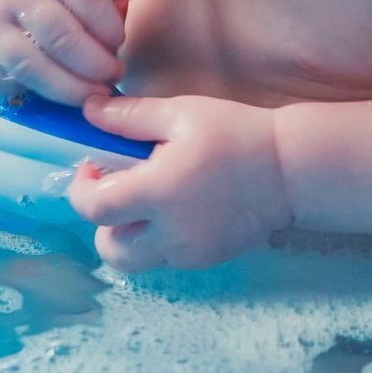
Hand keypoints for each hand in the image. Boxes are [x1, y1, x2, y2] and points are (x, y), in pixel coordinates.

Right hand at [0, 0, 134, 103]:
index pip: (89, 0)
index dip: (111, 28)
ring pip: (33, 68)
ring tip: (91, 95)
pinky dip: (31, 92)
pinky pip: (4, 81)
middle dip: (97, 67)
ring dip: (69, 90)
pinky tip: (51, 89)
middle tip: (113, 75)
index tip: (118, 42)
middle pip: (64, 40)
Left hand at [68, 94, 294, 270]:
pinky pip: (164, 258)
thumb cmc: (236, 134)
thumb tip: (88, 111)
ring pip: (134, 259)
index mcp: (159, 192)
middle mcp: (170, 232)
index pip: (93, 208)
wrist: (289, 169)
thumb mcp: (182, 113)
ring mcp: (189, 252)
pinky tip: (177, 208)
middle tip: (120, 186)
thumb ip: (129, 116)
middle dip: (103, 218)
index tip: (94, 165)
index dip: (82, 188)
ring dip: (128, 233)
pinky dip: (157, 239)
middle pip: (108, 247)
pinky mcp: (205, 260)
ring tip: (148, 201)